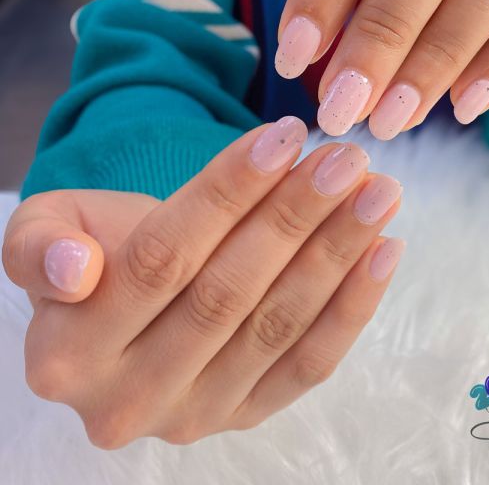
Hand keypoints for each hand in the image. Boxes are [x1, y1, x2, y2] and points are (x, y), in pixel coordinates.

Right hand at [2, 117, 402, 448]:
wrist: (122, 306)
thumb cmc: (94, 249)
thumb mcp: (45, 229)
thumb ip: (39, 247)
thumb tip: (77, 269)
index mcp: (68, 351)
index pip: (161, 258)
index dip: (227, 193)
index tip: (285, 137)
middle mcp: (127, 399)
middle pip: (226, 293)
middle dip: (295, 217)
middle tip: (347, 160)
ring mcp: (192, 416)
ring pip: (275, 327)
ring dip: (335, 254)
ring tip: (377, 191)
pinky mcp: (243, 417)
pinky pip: (307, 366)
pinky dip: (352, 308)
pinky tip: (384, 250)